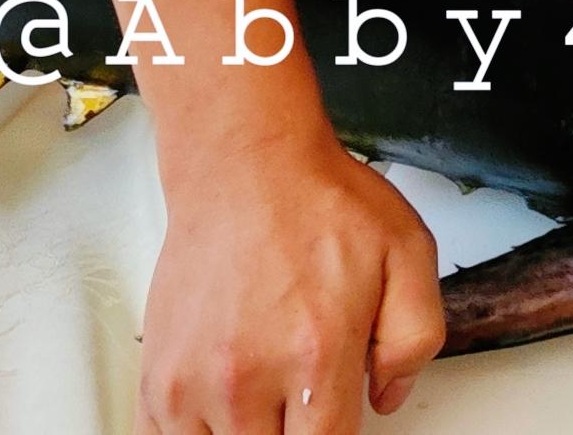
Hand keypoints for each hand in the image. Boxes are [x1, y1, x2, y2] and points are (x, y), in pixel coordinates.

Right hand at [141, 137, 445, 428]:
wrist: (245, 163)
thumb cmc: (318, 202)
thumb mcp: (408, 255)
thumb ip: (415, 339)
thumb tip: (386, 397)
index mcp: (316, 356)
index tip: (336, 423)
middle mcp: (247, 378)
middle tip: (305, 405)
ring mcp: (192, 382)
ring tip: (267, 406)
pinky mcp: (158, 375)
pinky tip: (220, 417)